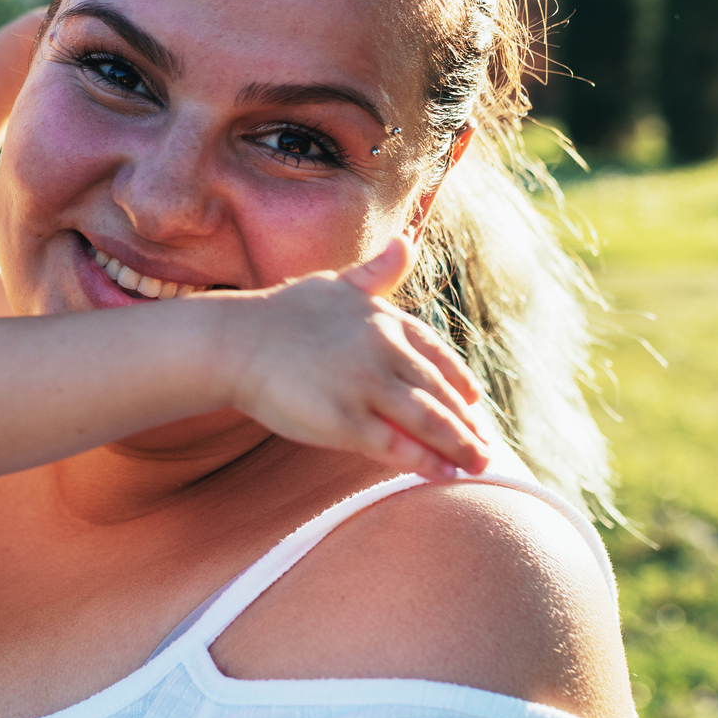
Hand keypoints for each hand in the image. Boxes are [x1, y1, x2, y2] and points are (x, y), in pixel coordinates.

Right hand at [219, 237, 491, 480]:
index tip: (473, 403)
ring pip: (429, 421)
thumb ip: (376, 273)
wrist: (233, 343)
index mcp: (386, 320)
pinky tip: (442, 475)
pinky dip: (426, 464)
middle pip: (440, 392)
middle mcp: (383, 349)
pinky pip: (398, 447)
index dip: (460, 382)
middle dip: (468, 424)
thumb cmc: (281, 315)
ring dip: (460, 447)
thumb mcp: (335, 285)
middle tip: (484, 449)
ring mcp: (366, 385)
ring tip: (477, 467)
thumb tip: (408, 242)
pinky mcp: (345, 421)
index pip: (438, 355)